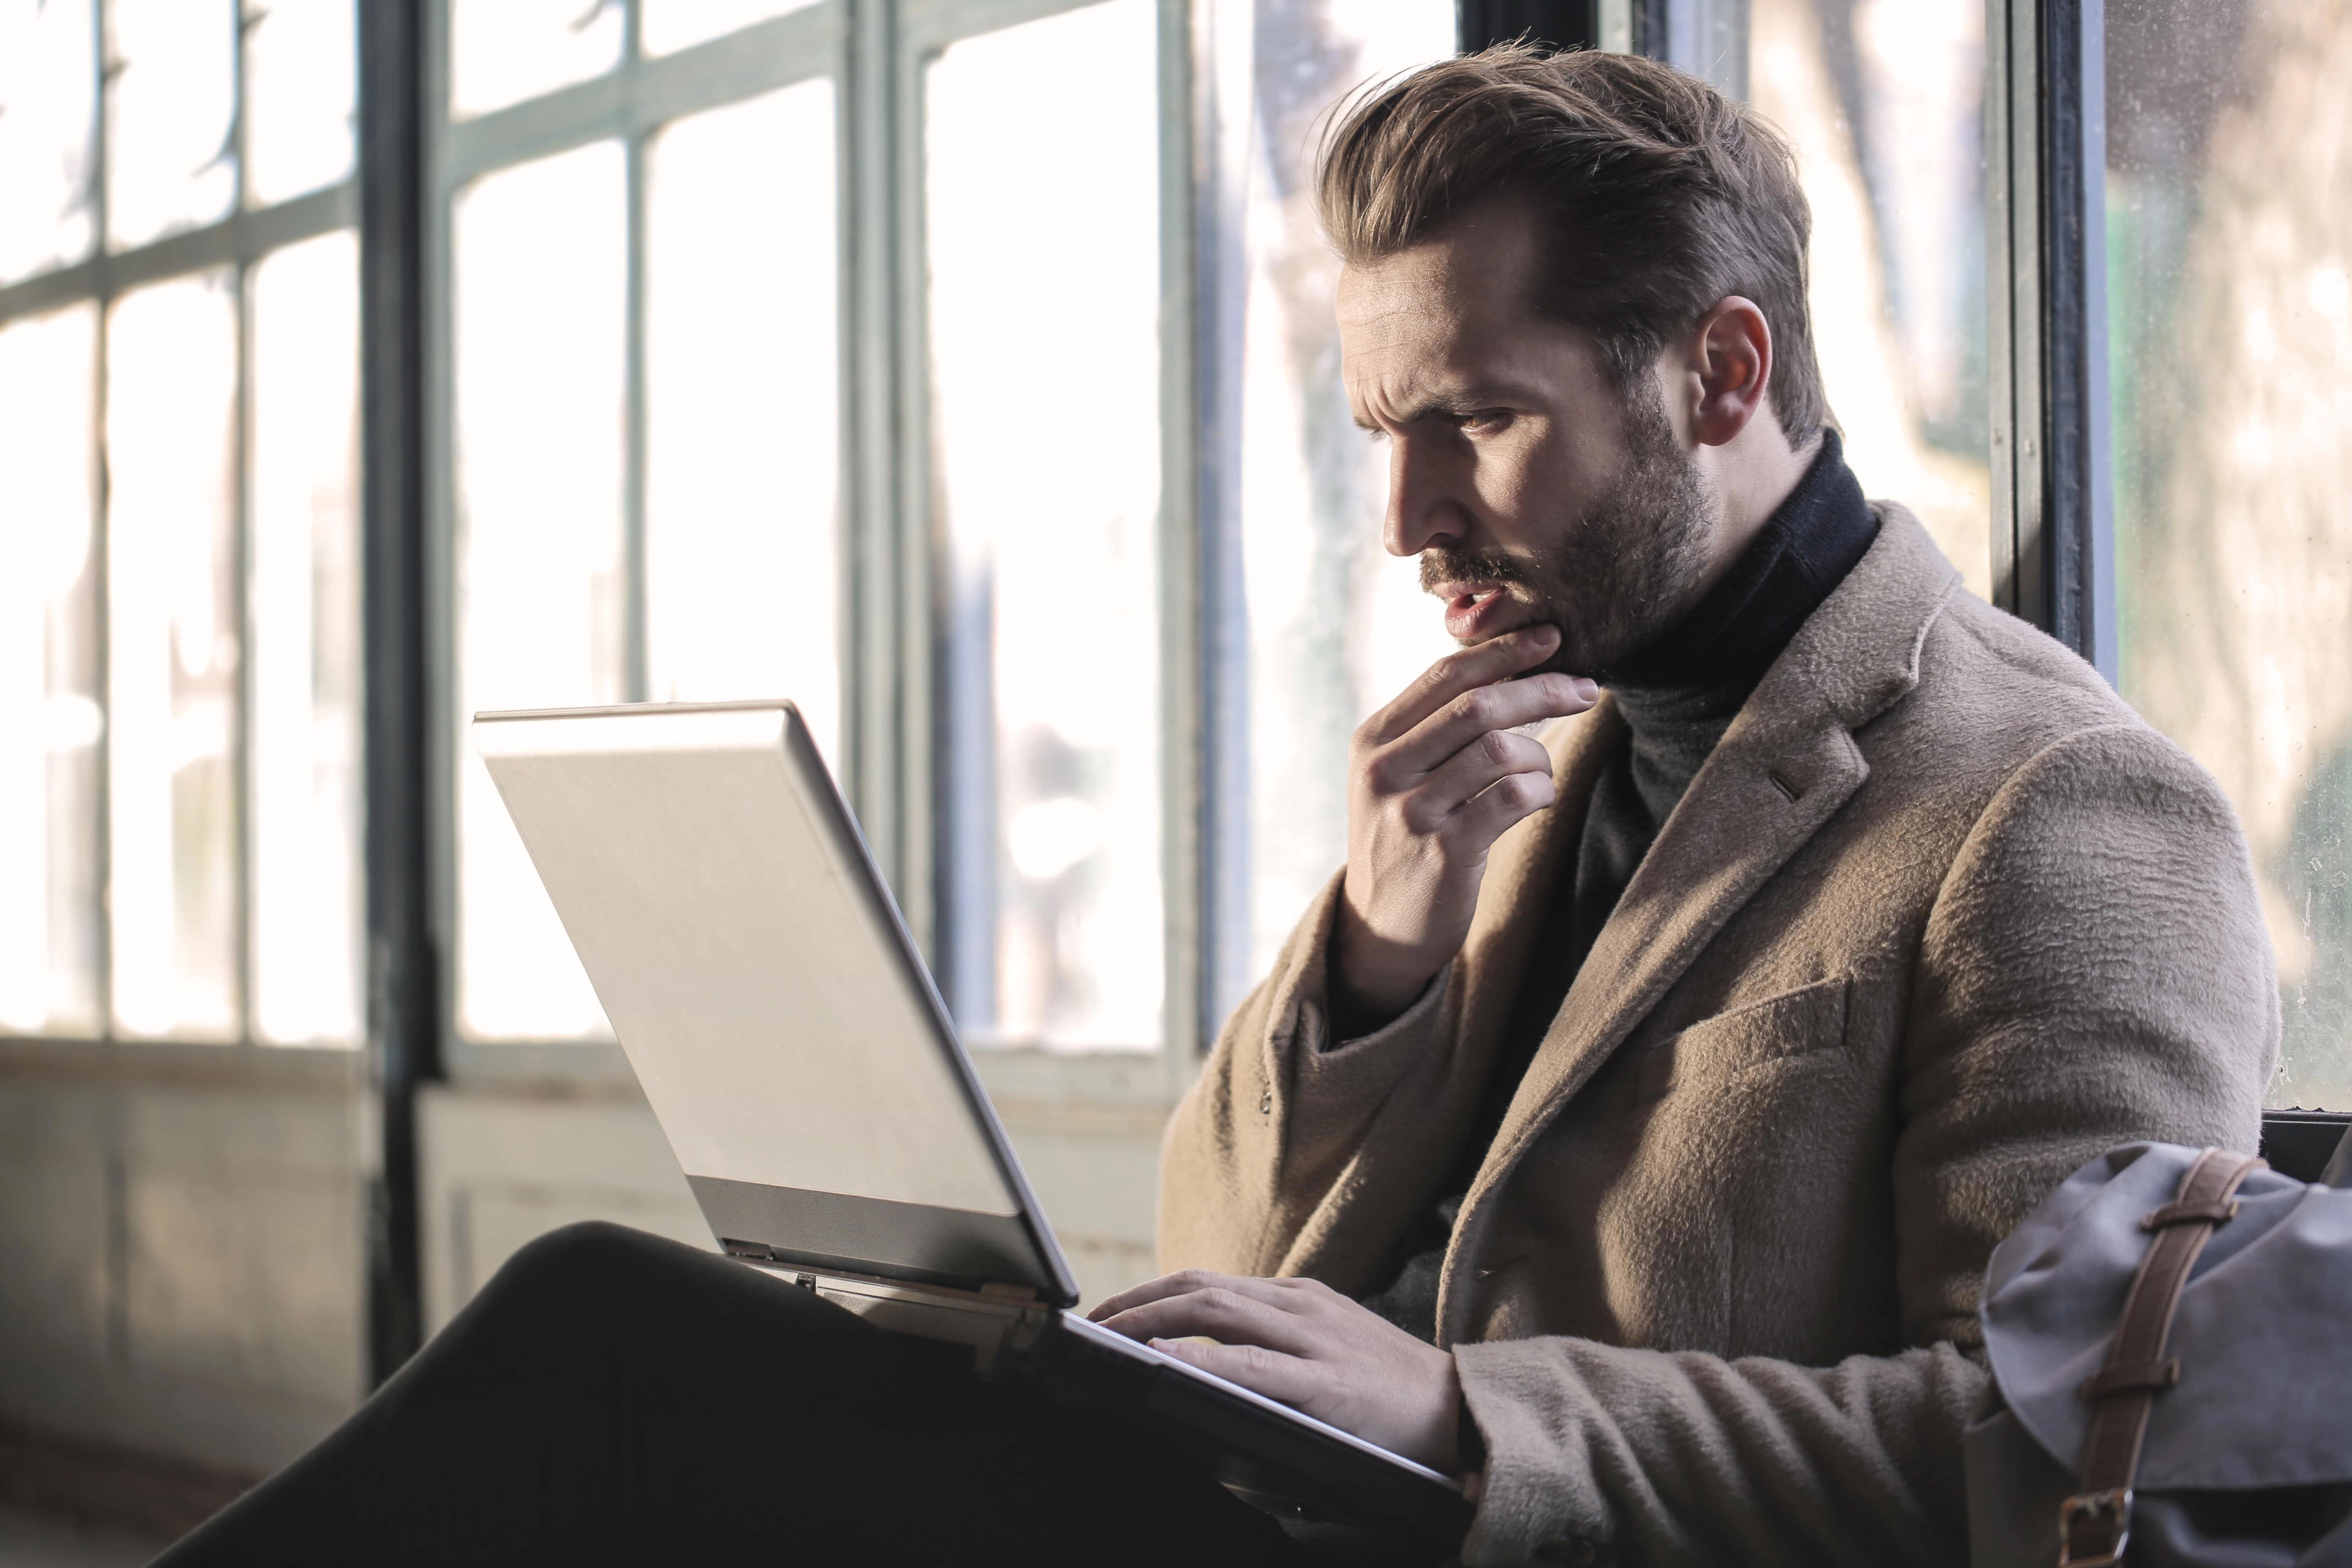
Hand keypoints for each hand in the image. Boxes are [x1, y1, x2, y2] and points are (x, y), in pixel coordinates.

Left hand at [1088, 1269, 1466, 1473]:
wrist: (1465, 1411)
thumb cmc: (1392, 1389)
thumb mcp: (1329, 1346)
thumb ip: (1275, 1344)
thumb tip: (1208, 1357)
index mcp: (1298, 1298)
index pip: (1208, 1281)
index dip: (1151, 1291)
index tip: (1109, 1311)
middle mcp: (1301, 1306)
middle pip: (1200, 1287)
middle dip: (1137, 1302)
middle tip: (1091, 1326)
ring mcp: (1316, 1340)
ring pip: (1218, 1312)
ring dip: (1153, 1322)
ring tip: (1109, 1338)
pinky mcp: (1329, 1384)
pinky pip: (1255, 1366)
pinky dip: (1204, 1360)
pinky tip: (1168, 1364)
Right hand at [1333, 626, 1598, 1022]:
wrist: (1381, 926)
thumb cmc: (1406, 838)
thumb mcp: (1398, 775)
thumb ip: (1435, 727)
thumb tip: (1508, 669)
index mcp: (1374, 739)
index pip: (1445, 676)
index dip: (1504, 651)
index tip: (1551, 637)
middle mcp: (1386, 769)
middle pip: (1478, 706)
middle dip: (1541, 689)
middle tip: (1587, 689)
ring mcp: (1412, 812)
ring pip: (1500, 750)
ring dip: (1540, 755)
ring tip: (1543, 772)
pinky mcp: (1444, 852)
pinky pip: (1513, 799)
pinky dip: (1540, 791)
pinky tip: (1539, 800)